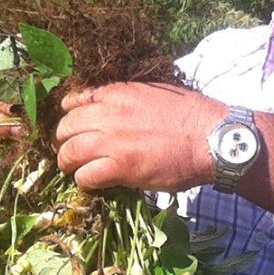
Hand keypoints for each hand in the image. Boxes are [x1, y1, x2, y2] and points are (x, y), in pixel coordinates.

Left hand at [53, 82, 223, 191]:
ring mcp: (112, 141)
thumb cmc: (192, 115)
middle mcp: (109, 114)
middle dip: (62, 139)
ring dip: (67, 161)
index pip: (77, 99)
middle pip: (66, 126)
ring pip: (70, 151)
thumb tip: (115, 107)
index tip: (71, 123)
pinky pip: (86, 175)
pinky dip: (84, 180)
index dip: (69, 113)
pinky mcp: (121, 167)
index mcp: (118, 93)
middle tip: (67, 150)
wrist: (211, 138)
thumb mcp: (155, 92)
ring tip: (71, 168)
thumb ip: (129, 98)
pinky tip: (91, 182)